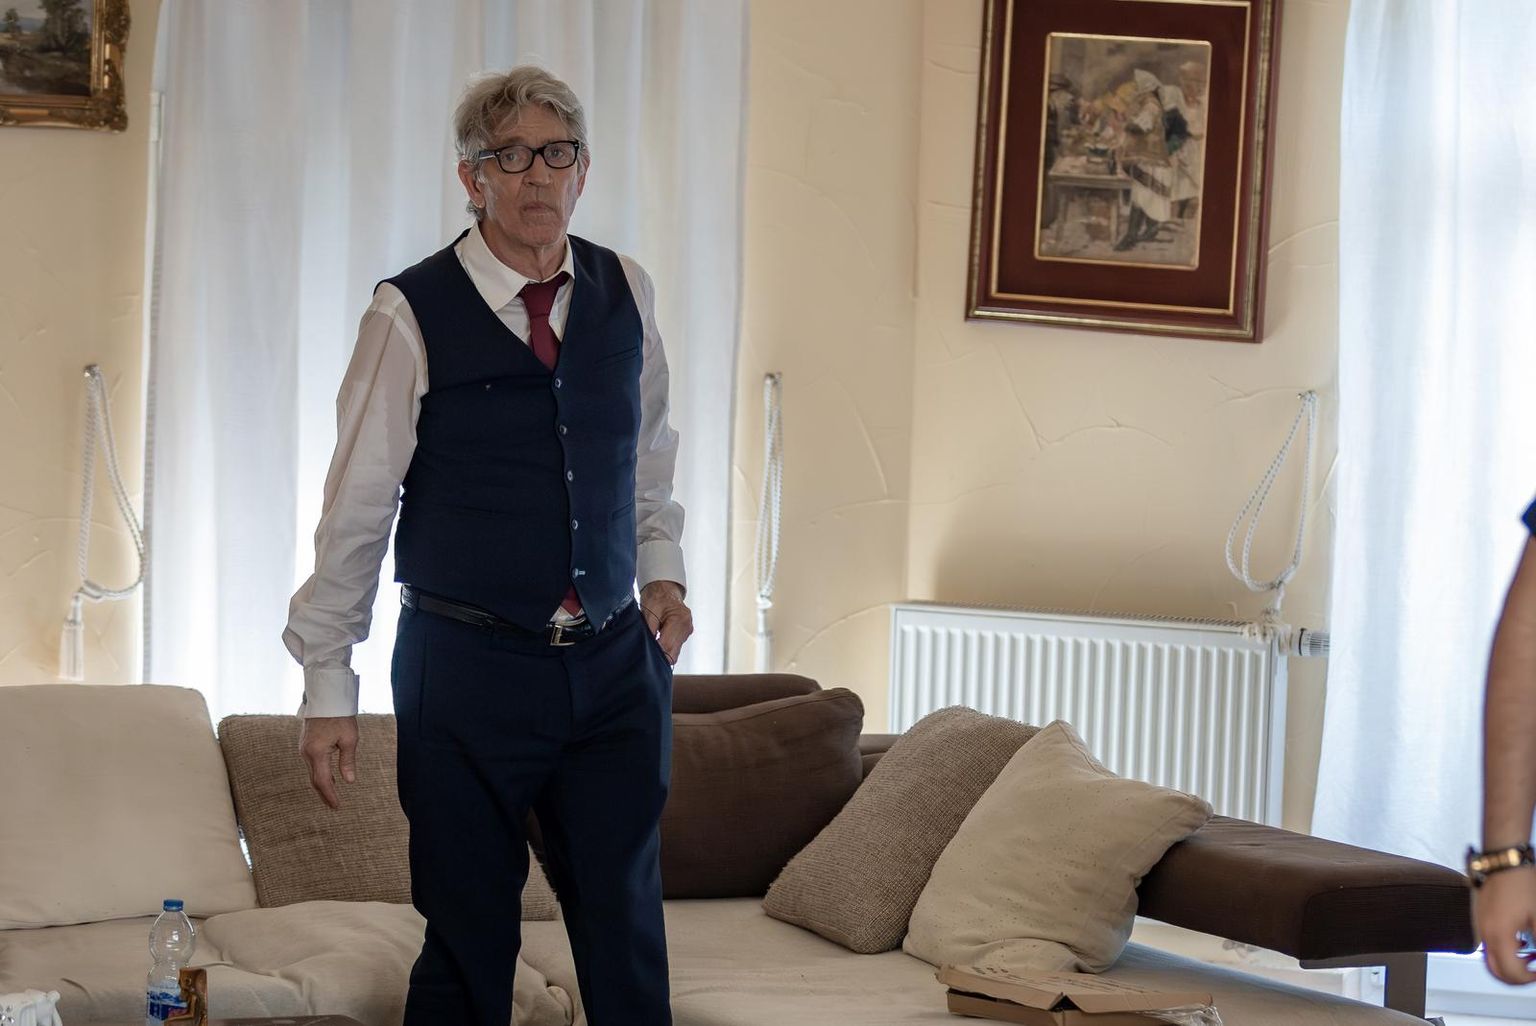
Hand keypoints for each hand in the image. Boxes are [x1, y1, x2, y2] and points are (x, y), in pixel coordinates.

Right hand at [299, 715, 358, 809]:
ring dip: (322, 784)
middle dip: (325, 793)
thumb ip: (348, 761)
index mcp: (317, 752)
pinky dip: (319, 773)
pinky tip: (329, 778)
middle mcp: (306, 753)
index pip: (323, 781)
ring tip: (332, 795)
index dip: (330, 795)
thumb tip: (349, 781)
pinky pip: (312, 764)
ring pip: (312, 772)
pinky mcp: (305, 744)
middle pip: (315, 779)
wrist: (326, 698)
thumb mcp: (349, 739)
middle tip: (334, 806)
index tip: (337, 806)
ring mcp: (303, 748)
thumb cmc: (340, 716)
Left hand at [640, 580, 691, 664]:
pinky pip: (675, 647)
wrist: (664, 589)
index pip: (668, 646)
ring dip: (663, 651)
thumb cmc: (656, 597)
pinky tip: (658, 641)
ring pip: (674, 652)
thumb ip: (649, 630)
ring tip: (652, 643)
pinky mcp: (684, 633)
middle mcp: (686, 626)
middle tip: (647, 653)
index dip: (657, 654)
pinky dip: (666, 647)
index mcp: (679, 619)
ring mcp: (687, 631)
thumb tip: (648, 647)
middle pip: (673, 652)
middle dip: (660, 656)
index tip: (646, 656)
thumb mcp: (648, 612)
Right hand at [1476, 866, 1535, 983]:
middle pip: (1495, 971)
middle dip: (1516, 978)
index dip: (1530, 979)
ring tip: (1529, 956)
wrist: (1503, 861)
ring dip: (1509, 964)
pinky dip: (1503, 951)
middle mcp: (1484, 933)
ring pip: (1490, 958)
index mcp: (1498, 935)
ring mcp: (1479, 925)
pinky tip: (1519, 940)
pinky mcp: (1480, 918)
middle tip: (1533, 971)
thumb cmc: (1520, 883)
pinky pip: (1488, 944)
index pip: (1511, 973)